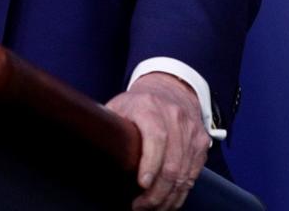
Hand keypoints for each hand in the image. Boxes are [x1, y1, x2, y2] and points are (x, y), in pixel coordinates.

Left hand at [106, 72, 209, 209]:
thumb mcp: (118, 106)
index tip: (142, 184)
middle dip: (157, 191)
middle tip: (140, 206)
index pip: (156, 136)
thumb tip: (87, 144)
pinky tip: (168, 201)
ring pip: (184, 173)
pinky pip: (193, 174)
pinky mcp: (201, 142)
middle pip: (172, 162)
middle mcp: (174, 117)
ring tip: (152, 208)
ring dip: (168, 197)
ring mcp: (191, 130)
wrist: (170, 89)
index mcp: (149, 107)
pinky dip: (181, 192)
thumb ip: (106, 125)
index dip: (150, 163)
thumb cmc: (138, 103)